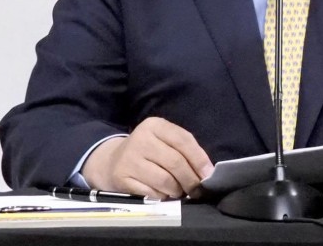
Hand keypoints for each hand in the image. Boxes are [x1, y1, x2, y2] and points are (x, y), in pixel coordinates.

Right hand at [81, 117, 213, 198]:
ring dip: (177, 190)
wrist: (113, 161)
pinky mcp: (122, 178)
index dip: (199, 159)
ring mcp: (130, 159)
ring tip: (179, 191)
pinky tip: (163, 194)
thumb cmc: (148, 151)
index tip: (209, 174)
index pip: (183, 140)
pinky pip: (152, 193)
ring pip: (165, 180)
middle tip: (197, 189)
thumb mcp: (164, 141)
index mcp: (154, 125)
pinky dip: (162, 197)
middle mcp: (141, 139)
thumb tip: (207, 172)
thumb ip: (185, 150)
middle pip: (175, 162)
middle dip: (190, 179)